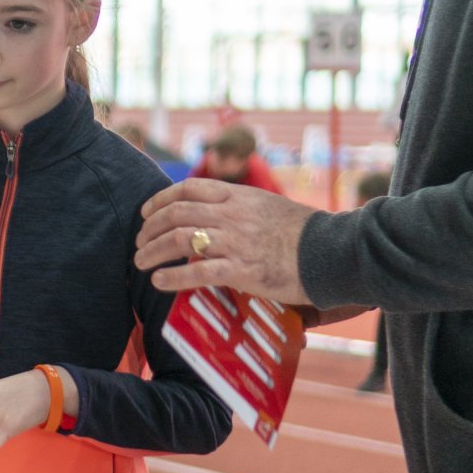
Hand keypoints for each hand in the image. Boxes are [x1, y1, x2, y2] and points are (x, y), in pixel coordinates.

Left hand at [134, 179, 318, 304]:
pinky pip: (197, 273)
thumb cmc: (305, 232)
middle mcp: (232, 215)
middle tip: (138, 243)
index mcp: (239, 195)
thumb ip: (241, 207)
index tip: (146, 212)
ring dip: (152, 252)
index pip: (188, 189)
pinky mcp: (242, 270)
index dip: (160, 200)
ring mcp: (236, 242)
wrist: (333, 251)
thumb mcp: (269, 206)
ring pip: (179, 241)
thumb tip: (215, 213)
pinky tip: (158, 283)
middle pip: (176, 214)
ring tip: (140, 263)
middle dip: (149, 229)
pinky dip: (172, 278)